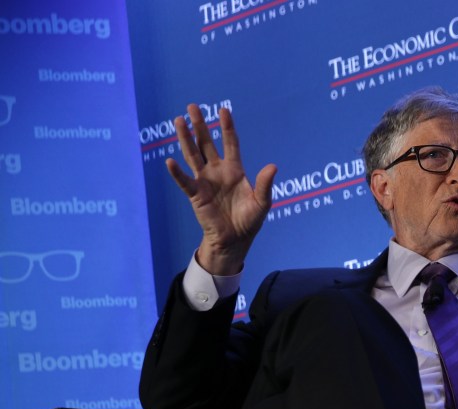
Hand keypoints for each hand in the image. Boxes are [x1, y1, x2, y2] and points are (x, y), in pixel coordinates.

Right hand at [164, 104, 276, 276]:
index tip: (223, 110)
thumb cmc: (249, 220)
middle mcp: (217, 171)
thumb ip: (265, 184)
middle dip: (200, 125)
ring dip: (185, 139)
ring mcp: (205, 181)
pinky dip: (177, 173)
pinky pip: (185, 181)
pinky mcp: (195, 194)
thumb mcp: (262, 202)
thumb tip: (273, 166)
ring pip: (193, 155)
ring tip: (179, 121)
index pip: (230, 143)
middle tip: (193, 106)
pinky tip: (170, 161)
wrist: (235, 239)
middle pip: (207, 143)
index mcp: (235, 170)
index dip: (227, 127)